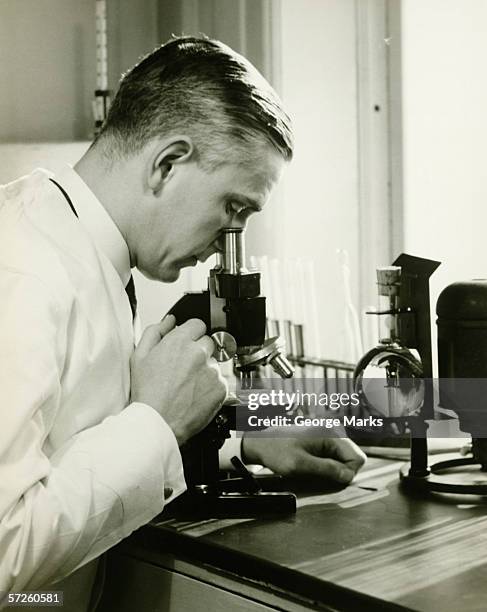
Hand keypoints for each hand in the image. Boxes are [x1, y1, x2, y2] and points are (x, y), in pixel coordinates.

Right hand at [130, 315, 227, 444]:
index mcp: (179, 342)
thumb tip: (169, 320)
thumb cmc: (147, 393)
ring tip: (188, 385)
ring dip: (205, 370)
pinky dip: (211, 387)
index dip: (191, 335)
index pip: (198, 324)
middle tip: (185, 369)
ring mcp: (212, 370)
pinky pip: (220, 381)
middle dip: (199, 351)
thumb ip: (155, 332)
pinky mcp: (221, 388)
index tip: (187, 345)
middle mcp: (199, 353)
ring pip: (214, 363)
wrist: (158, 422)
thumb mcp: (139, 357)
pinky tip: (195, 395)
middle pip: (208, 342)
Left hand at [242, 427, 365, 483]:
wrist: (261, 443)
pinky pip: (335, 457)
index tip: (330, 479)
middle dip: (341, 472)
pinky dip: (328, 466)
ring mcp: (329, 436)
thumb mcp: (300, 465)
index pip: (358, 458)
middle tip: (320, 477)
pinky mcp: (324, 441)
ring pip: (344, 459)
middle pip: (353, 458)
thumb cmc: (277, 452)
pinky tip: (314, 467)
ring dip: (333, 470)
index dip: (348, 474)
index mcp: (330, 434)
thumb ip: (326, 469)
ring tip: (314, 471)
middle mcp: (333, 432)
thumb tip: (349, 476)